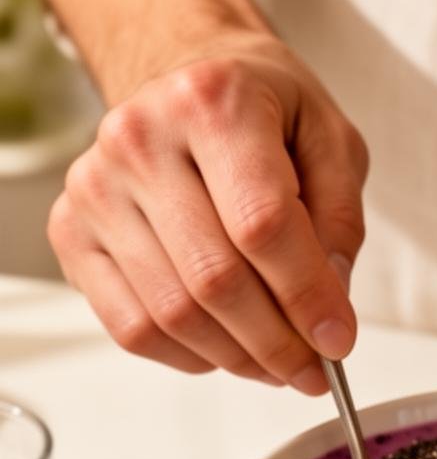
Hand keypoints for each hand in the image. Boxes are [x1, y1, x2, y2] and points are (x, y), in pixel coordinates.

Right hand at [48, 34, 366, 392]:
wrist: (190, 86)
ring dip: (239, 358)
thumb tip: (328, 308)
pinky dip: (190, 357)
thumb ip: (340, 223)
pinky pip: (132, 328)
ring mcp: (96, 189)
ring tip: (279, 363)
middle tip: (314, 371)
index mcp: (213, 104)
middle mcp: (140, 140)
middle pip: (216, 280)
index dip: (307, 298)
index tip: (338, 342)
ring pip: (174, 315)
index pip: (263, 226)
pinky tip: (228, 350)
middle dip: (278, 344)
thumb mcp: (332, 144)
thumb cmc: (265, 117)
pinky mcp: (73, 233)